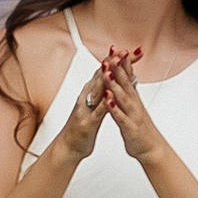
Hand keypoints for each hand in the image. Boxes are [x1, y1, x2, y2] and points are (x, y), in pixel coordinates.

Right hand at [56, 48, 126, 162]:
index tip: (129, 50)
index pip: (105, 72)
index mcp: (91, 92)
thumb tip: (109, 78)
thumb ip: (101, 91)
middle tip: (123, 50)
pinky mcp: (87, 122)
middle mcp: (87, 97)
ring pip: (97, 89)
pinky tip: (109, 95)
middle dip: (112, 62)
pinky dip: (103, 102)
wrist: (68, 147)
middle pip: (101, 75)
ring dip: (105, 76)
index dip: (116, 60)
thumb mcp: (95, 105)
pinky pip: (96, 111)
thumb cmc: (82, 127)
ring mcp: (86, 108)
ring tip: (114, 63)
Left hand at [97, 51, 162, 166]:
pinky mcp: (130, 128)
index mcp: (133, 99)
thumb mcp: (135, 107)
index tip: (116, 49)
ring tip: (108, 72)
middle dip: (118, 68)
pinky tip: (108, 100)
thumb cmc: (141, 129)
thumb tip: (128, 78)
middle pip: (125, 83)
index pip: (128, 77)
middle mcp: (134, 104)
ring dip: (115, 84)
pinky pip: (120, 117)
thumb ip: (130, 92)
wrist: (152, 150)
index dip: (122, 63)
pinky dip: (114, 108)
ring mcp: (132, 115)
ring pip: (123, 97)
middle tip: (112, 53)